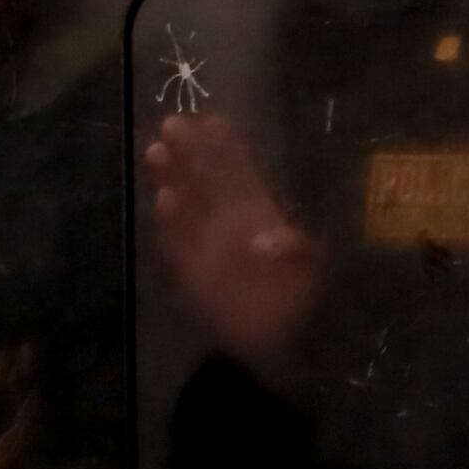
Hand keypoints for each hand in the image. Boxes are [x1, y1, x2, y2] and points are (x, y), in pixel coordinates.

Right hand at [148, 114, 325, 361]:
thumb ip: (294, 250)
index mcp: (262, 215)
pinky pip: (179, 244)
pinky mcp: (194, 272)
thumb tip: (267, 238)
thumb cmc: (303, 301)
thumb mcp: (312, 272)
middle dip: (192, 152)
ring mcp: (210, 246)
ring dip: (174, 178)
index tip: (213, 121)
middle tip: (173, 122)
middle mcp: (232, 223)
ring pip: (188, 205)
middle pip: (208, 181)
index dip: (227, 148)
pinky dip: (172, 224)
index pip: (241, 173)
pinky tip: (163, 200)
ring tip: (156, 150)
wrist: (279, 347)